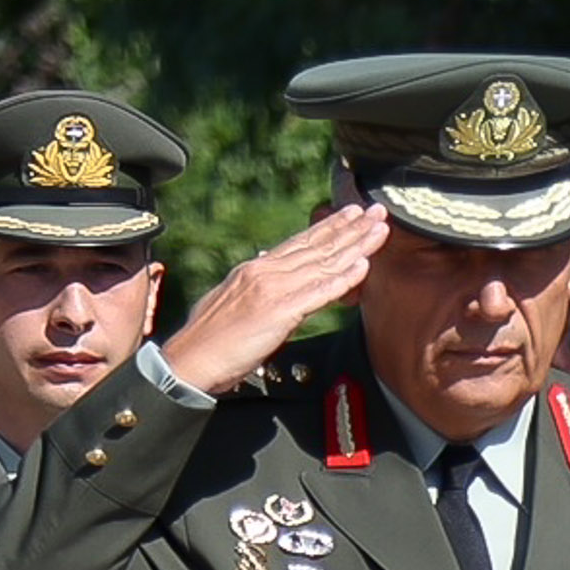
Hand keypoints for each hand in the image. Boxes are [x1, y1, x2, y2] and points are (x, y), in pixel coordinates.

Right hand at [160, 201, 393, 397]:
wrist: (189, 360)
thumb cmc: (211, 339)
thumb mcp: (237, 302)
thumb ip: (260, 286)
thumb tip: (272, 270)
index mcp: (256, 270)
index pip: (299, 243)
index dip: (328, 227)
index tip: (351, 214)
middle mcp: (265, 272)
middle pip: (316, 246)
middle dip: (350, 227)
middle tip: (376, 210)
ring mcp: (272, 289)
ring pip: (322, 262)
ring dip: (355, 244)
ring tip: (379, 228)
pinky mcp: (278, 311)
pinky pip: (318, 292)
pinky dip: (342, 278)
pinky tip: (363, 265)